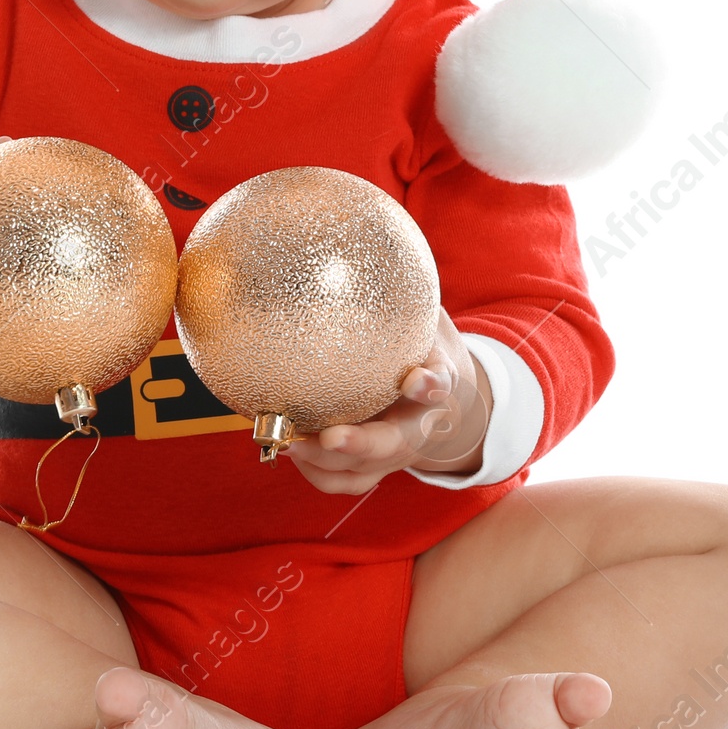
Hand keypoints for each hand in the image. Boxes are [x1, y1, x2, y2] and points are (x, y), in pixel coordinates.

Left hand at [285, 307, 491, 495]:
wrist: (441, 398)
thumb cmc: (420, 347)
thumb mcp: (422, 317)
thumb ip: (401, 296)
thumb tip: (369, 247)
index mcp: (437, 385)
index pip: (439, 385)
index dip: (429, 386)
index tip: (415, 381)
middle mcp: (418, 427)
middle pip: (395, 446)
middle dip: (363, 445)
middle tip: (330, 437)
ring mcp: (394, 454)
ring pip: (365, 472)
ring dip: (328, 465)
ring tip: (290, 445)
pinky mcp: (373, 467)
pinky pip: (344, 481)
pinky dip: (317, 472)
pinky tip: (286, 449)